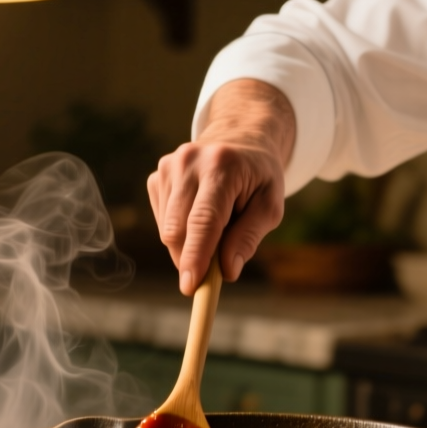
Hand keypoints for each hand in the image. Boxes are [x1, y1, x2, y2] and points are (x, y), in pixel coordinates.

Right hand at [148, 79, 295, 294]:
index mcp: (221, 166)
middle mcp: (188, 162)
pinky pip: (162, 223)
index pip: (203, 220)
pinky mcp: (156, 177)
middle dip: (192, 259)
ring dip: (190, 245)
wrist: (239, 140)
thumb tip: (227, 271)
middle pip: (177, 229)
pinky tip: (199, 215)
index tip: (190, 287)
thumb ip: (249, 238)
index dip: (195, 256)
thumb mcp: (270, 206)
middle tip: (213, 272)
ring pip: (167, 230)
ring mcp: (167, 167)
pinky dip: (181, 232)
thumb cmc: (258, 178)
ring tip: (218, 225)